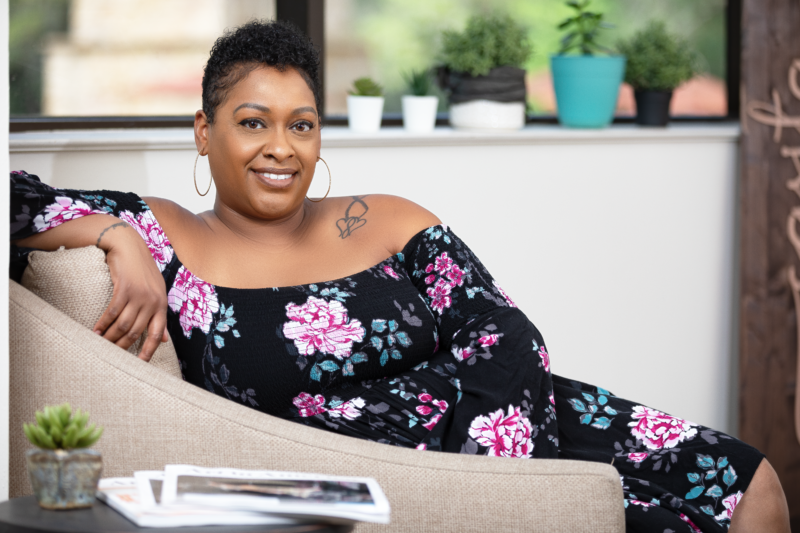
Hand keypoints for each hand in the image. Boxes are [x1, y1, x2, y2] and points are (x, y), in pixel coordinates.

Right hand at [92, 222, 168, 360]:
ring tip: (101, 344)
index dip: (149, 351)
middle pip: (136, 332)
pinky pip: (112, 312)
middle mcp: (153, 302)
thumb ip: (158, 316)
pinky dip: (103, 324)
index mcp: (162, 305)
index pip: (157, 334)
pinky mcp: (125, 288)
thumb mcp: (156, 293)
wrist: (129, 246)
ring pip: (123, 325)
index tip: (140, 365)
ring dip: (110, 337)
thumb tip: (164, 341)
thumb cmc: (142, 272)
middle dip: (123, 346)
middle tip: (111, 355)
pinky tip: (95, 331)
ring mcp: (139, 295)